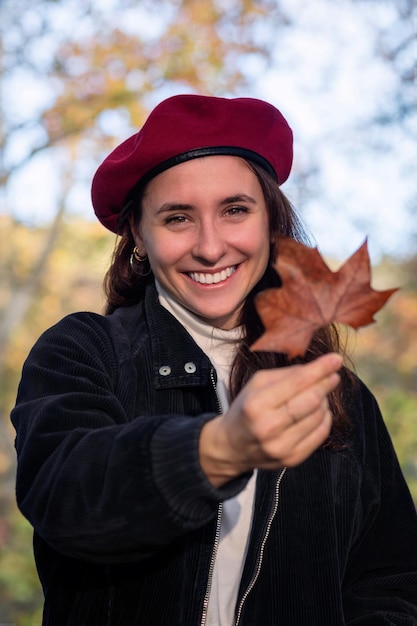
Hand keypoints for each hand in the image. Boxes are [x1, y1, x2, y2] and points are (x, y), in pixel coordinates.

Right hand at [199, 353, 342, 486]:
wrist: (232, 447)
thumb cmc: (246, 409)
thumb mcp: (256, 384)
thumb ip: (286, 375)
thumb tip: (317, 369)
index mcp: (256, 403)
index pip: (297, 382)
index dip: (320, 369)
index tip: (336, 359)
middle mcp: (269, 427)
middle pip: (311, 400)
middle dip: (326, 384)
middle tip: (333, 375)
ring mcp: (282, 446)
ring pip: (319, 416)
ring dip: (324, 401)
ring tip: (318, 395)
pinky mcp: (292, 459)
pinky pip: (320, 434)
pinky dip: (324, 418)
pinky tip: (318, 411)